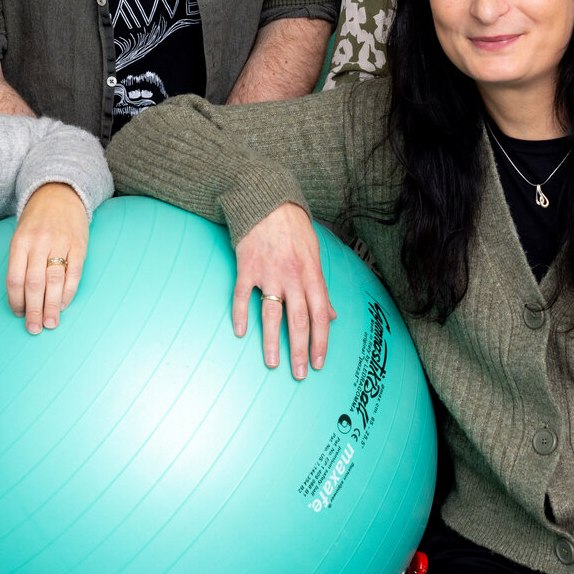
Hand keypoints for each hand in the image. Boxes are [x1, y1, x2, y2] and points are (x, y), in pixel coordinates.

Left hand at [6, 182, 88, 334]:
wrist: (60, 192)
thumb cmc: (36, 220)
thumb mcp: (20, 235)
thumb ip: (20, 262)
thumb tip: (22, 298)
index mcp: (20, 241)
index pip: (14, 278)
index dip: (15, 301)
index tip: (18, 314)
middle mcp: (39, 242)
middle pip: (34, 283)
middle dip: (34, 310)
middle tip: (34, 328)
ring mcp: (60, 242)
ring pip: (54, 281)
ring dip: (52, 306)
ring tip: (50, 323)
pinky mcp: (79, 244)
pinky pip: (74, 273)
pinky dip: (69, 292)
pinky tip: (64, 304)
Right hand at [233, 202, 334, 378]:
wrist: (267, 200)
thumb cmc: (294, 228)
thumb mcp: (316, 254)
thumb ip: (322, 287)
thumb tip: (332, 315)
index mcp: (312, 274)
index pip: (321, 315)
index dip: (321, 342)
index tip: (318, 362)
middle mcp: (292, 277)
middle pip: (298, 321)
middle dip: (299, 350)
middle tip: (298, 373)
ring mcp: (268, 273)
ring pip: (271, 314)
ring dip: (271, 341)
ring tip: (273, 363)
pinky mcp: (247, 267)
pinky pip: (242, 296)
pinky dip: (240, 315)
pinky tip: (241, 332)